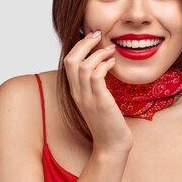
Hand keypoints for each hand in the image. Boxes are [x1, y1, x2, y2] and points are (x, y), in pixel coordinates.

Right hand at [63, 30, 132, 154]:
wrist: (112, 146)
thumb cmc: (108, 122)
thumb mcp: (97, 100)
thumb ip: (95, 85)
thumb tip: (102, 65)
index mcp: (75, 91)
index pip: (69, 61)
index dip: (79, 46)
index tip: (93, 37)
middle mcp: (78, 93)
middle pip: (71, 60)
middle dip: (84, 43)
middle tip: (99, 35)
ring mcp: (87, 98)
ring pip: (83, 66)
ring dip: (98, 53)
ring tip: (111, 50)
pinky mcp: (100, 102)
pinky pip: (96, 76)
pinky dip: (104, 65)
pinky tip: (113, 64)